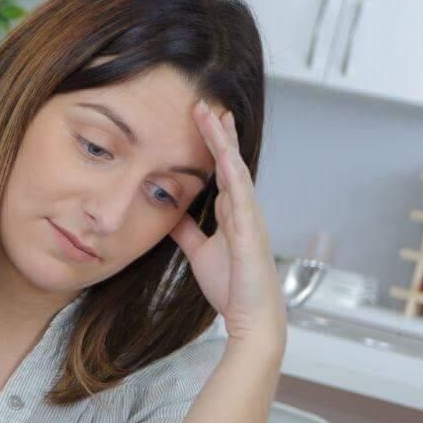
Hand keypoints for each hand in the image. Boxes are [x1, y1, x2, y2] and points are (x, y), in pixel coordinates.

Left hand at [169, 102, 284, 348]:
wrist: (251, 317)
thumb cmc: (232, 287)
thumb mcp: (200, 252)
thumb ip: (188, 231)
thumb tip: (171, 213)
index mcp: (232, 213)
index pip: (221, 170)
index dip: (214, 144)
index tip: (204, 119)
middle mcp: (243, 210)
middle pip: (231, 162)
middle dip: (219, 133)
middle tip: (206, 105)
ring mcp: (249, 218)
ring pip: (237, 171)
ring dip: (225, 144)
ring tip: (213, 117)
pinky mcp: (250, 232)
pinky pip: (242, 196)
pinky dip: (234, 174)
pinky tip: (226, 156)